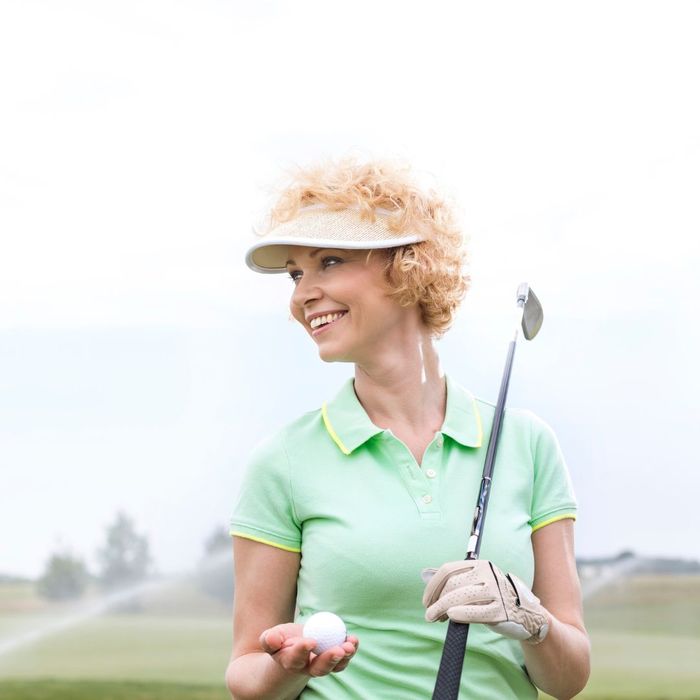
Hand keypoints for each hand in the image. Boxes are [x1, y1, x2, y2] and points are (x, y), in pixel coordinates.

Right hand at [259, 622, 359, 676]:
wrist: (291, 646)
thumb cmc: (280, 640)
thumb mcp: (270, 637)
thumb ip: (269, 639)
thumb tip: (273, 639)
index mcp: (290, 662)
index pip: (296, 659)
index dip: (303, 651)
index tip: (311, 641)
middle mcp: (306, 668)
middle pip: (319, 669)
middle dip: (329, 660)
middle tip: (338, 650)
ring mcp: (321, 666)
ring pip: (334, 667)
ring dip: (344, 657)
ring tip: (350, 645)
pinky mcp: (332, 661)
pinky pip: (343, 660)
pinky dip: (350, 650)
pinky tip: (354, 640)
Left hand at [421, 559, 549, 643]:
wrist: (526, 615)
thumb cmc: (493, 598)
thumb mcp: (475, 583)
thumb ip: (453, 579)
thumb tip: (424, 575)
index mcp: (479, 565)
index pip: (448, 570)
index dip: (432, 586)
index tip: (426, 600)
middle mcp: (487, 574)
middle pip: (452, 584)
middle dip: (437, 600)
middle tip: (430, 613)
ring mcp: (495, 592)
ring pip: (460, 597)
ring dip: (441, 608)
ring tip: (434, 618)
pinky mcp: (501, 611)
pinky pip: (475, 612)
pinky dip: (460, 614)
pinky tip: (451, 617)